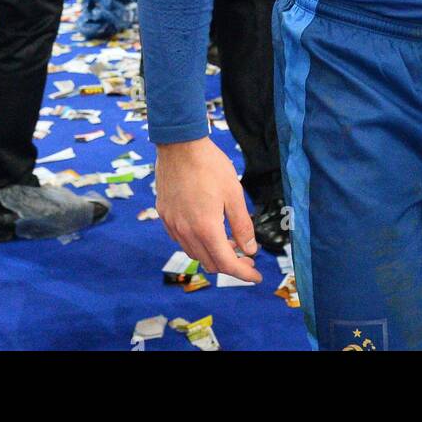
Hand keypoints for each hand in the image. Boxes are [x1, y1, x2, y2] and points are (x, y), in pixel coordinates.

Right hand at [155, 138, 261, 281]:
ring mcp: (172, 225)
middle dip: (231, 264)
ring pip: (194, 253)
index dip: (243, 273)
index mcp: (206, 228)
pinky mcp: (164, 216)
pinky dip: (198, 243)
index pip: (226, 263)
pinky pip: (182, 240)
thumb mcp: (234, 193)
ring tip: (230, 242)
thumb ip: (242, 225)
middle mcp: (186, 232)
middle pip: (210, 263)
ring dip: (213, 254)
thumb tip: (250, 249)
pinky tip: (208, 230)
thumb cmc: (210, 165)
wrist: (179, 145)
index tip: (256, 276)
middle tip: (247, 256)